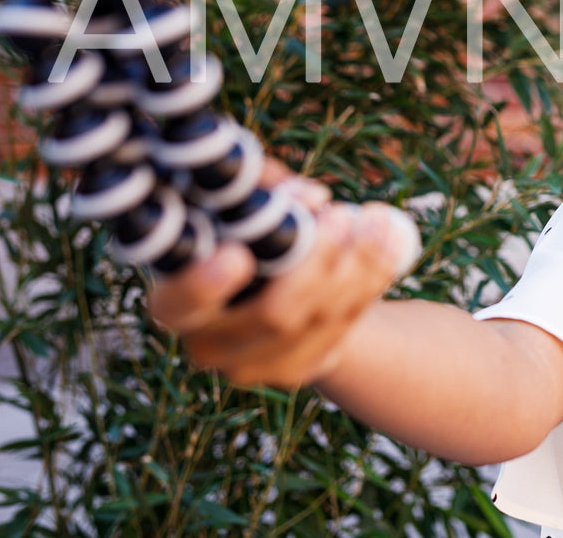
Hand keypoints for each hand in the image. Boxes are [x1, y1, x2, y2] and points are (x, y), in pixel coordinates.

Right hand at [146, 158, 413, 387]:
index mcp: (174, 300)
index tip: (240, 254)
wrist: (279, 290)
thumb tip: (310, 198)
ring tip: (377, 222)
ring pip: (318, 322)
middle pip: (273, 315)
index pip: (179, 303)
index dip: (206, 283)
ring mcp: (252, 366)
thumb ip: (264, 190)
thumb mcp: (245, 205)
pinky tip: (388, 247)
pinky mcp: (295, 372)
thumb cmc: (249, 235)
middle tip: (342, 216)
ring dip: (358, 268)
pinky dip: (371, 282)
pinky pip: (342, 329)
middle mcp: (206, 344)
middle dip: (318, 263)